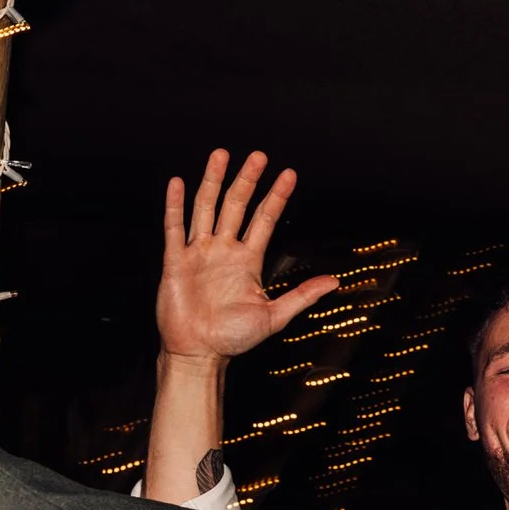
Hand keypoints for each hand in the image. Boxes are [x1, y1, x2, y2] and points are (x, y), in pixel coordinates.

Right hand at [157, 150, 338, 364]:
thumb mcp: (274, 316)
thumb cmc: (233, 339)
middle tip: (258, 155)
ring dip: (213, 181)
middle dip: (247, 180)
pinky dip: (175, 205)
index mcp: (247, 260)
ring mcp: (199, 253)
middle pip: (236, 205)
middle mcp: (223, 250)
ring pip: (206, 208)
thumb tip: (334, 282)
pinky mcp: (175, 262)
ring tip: (221, 155)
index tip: (289, 174)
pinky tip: (179, 183)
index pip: (264, 219)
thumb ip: (302, 296)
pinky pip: (174, 228)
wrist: (199, 354)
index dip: (276, 196)